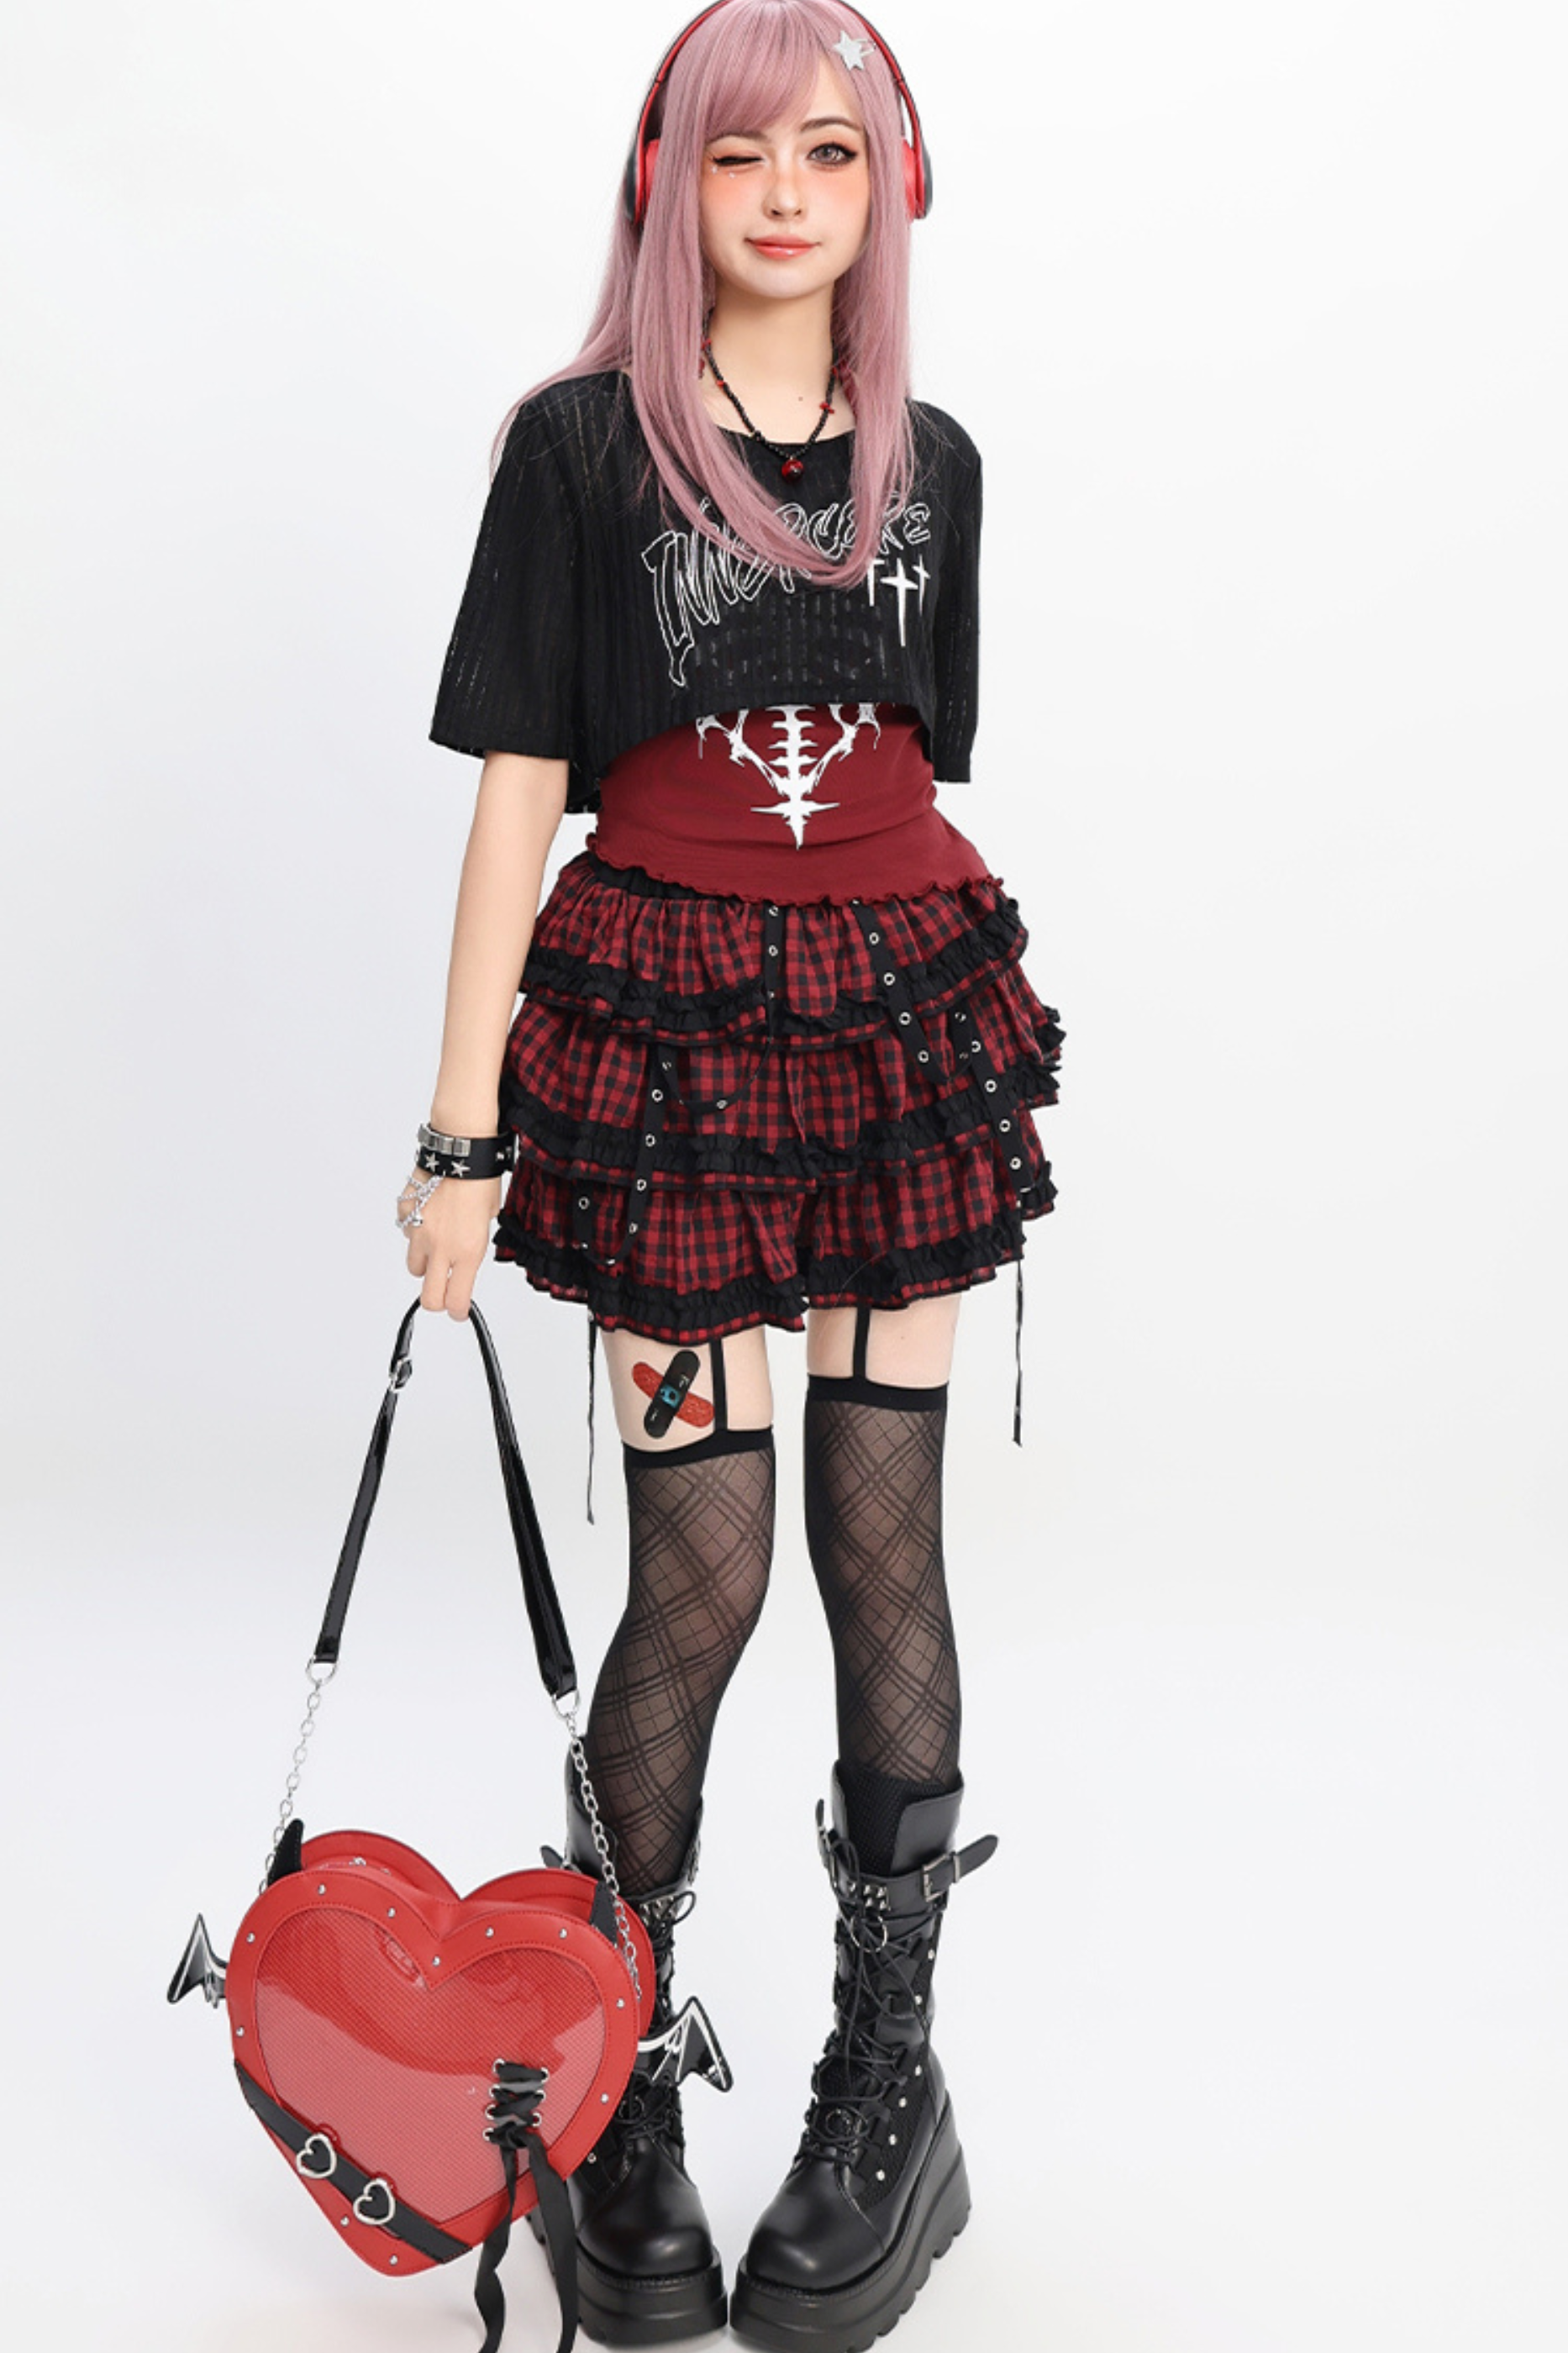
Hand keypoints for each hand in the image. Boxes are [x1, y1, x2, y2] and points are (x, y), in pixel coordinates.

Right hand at [396, 1167, 502, 1318]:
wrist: (459, 1149)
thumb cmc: (480, 1179)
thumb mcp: (488, 1219)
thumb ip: (474, 1244)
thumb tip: (464, 1258)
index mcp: (467, 1252)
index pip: (456, 1300)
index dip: (457, 1311)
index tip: (459, 1311)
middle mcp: (440, 1248)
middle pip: (430, 1297)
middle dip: (436, 1300)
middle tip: (444, 1291)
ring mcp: (418, 1233)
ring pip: (415, 1266)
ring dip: (426, 1262)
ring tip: (438, 1243)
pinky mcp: (405, 1215)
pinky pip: (407, 1233)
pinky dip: (415, 1231)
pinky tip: (429, 1214)